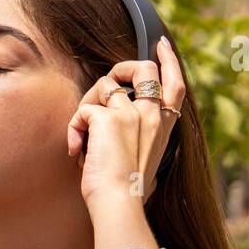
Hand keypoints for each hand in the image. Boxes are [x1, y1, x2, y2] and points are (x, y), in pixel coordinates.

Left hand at [65, 36, 184, 214]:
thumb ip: (139, 139)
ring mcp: (131, 113)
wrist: (119, 203)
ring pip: (103, 86)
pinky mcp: (108, 118)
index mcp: (163, 127)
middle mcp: (151, 115)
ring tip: (83, 138)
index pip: (174, 85)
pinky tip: (77, 151)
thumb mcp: (144, 161)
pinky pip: (83, 110)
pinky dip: (74, 129)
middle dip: (121, 68)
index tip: (160, 45)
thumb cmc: (126, 191)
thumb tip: (116, 131)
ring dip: (87, 107)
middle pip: (143, 69)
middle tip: (108, 83)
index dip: (168, 61)